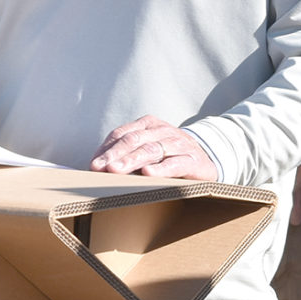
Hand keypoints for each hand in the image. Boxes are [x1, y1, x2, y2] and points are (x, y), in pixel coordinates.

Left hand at [91, 115, 218, 179]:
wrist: (208, 160)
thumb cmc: (170, 157)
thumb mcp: (148, 149)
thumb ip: (126, 154)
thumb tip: (96, 167)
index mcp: (149, 125)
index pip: (122, 133)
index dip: (106, 149)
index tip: (93, 164)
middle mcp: (163, 131)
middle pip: (134, 140)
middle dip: (114, 154)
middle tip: (99, 167)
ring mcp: (179, 144)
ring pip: (151, 150)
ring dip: (131, 161)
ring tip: (116, 170)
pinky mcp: (193, 160)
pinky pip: (175, 163)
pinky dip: (161, 169)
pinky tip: (147, 174)